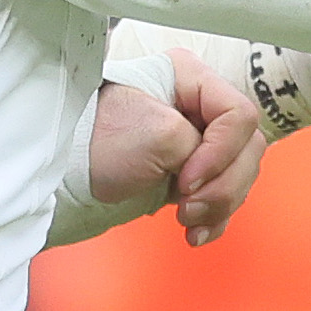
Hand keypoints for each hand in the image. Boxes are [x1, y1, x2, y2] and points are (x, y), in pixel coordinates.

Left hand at [83, 49, 264, 246]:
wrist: (64, 175)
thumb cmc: (96, 141)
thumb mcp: (157, 134)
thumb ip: (202, 146)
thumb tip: (214, 172)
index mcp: (189, 77)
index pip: (239, 115)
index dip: (221, 153)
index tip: (186, 178)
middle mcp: (197, 104)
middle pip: (247, 148)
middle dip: (223, 185)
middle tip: (188, 205)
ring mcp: (197, 140)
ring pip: (240, 175)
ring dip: (220, 205)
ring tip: (186, 220)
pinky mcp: (191, 171)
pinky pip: (224, 195)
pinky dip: (215, 217)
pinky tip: (196, 232)